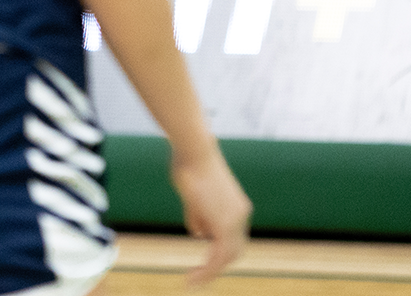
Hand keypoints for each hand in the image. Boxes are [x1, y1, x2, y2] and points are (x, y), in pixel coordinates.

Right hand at [170, 146, 250, 285]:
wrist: (194, 150)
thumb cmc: (190, 164)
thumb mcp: (194, 196)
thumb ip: (198, 216)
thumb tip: (198, 234)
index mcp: (236, 208)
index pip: (232, 239)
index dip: (218, 253)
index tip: (201, 263)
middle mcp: (240, 215)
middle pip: (234, 251)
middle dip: (215, 267)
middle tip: (195, 277)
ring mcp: (235, 219)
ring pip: (228, 256)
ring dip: (210, 271)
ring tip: (192, 281)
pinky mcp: (224, 222)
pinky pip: (219, 255)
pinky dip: (208, 269)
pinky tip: (193, 276)